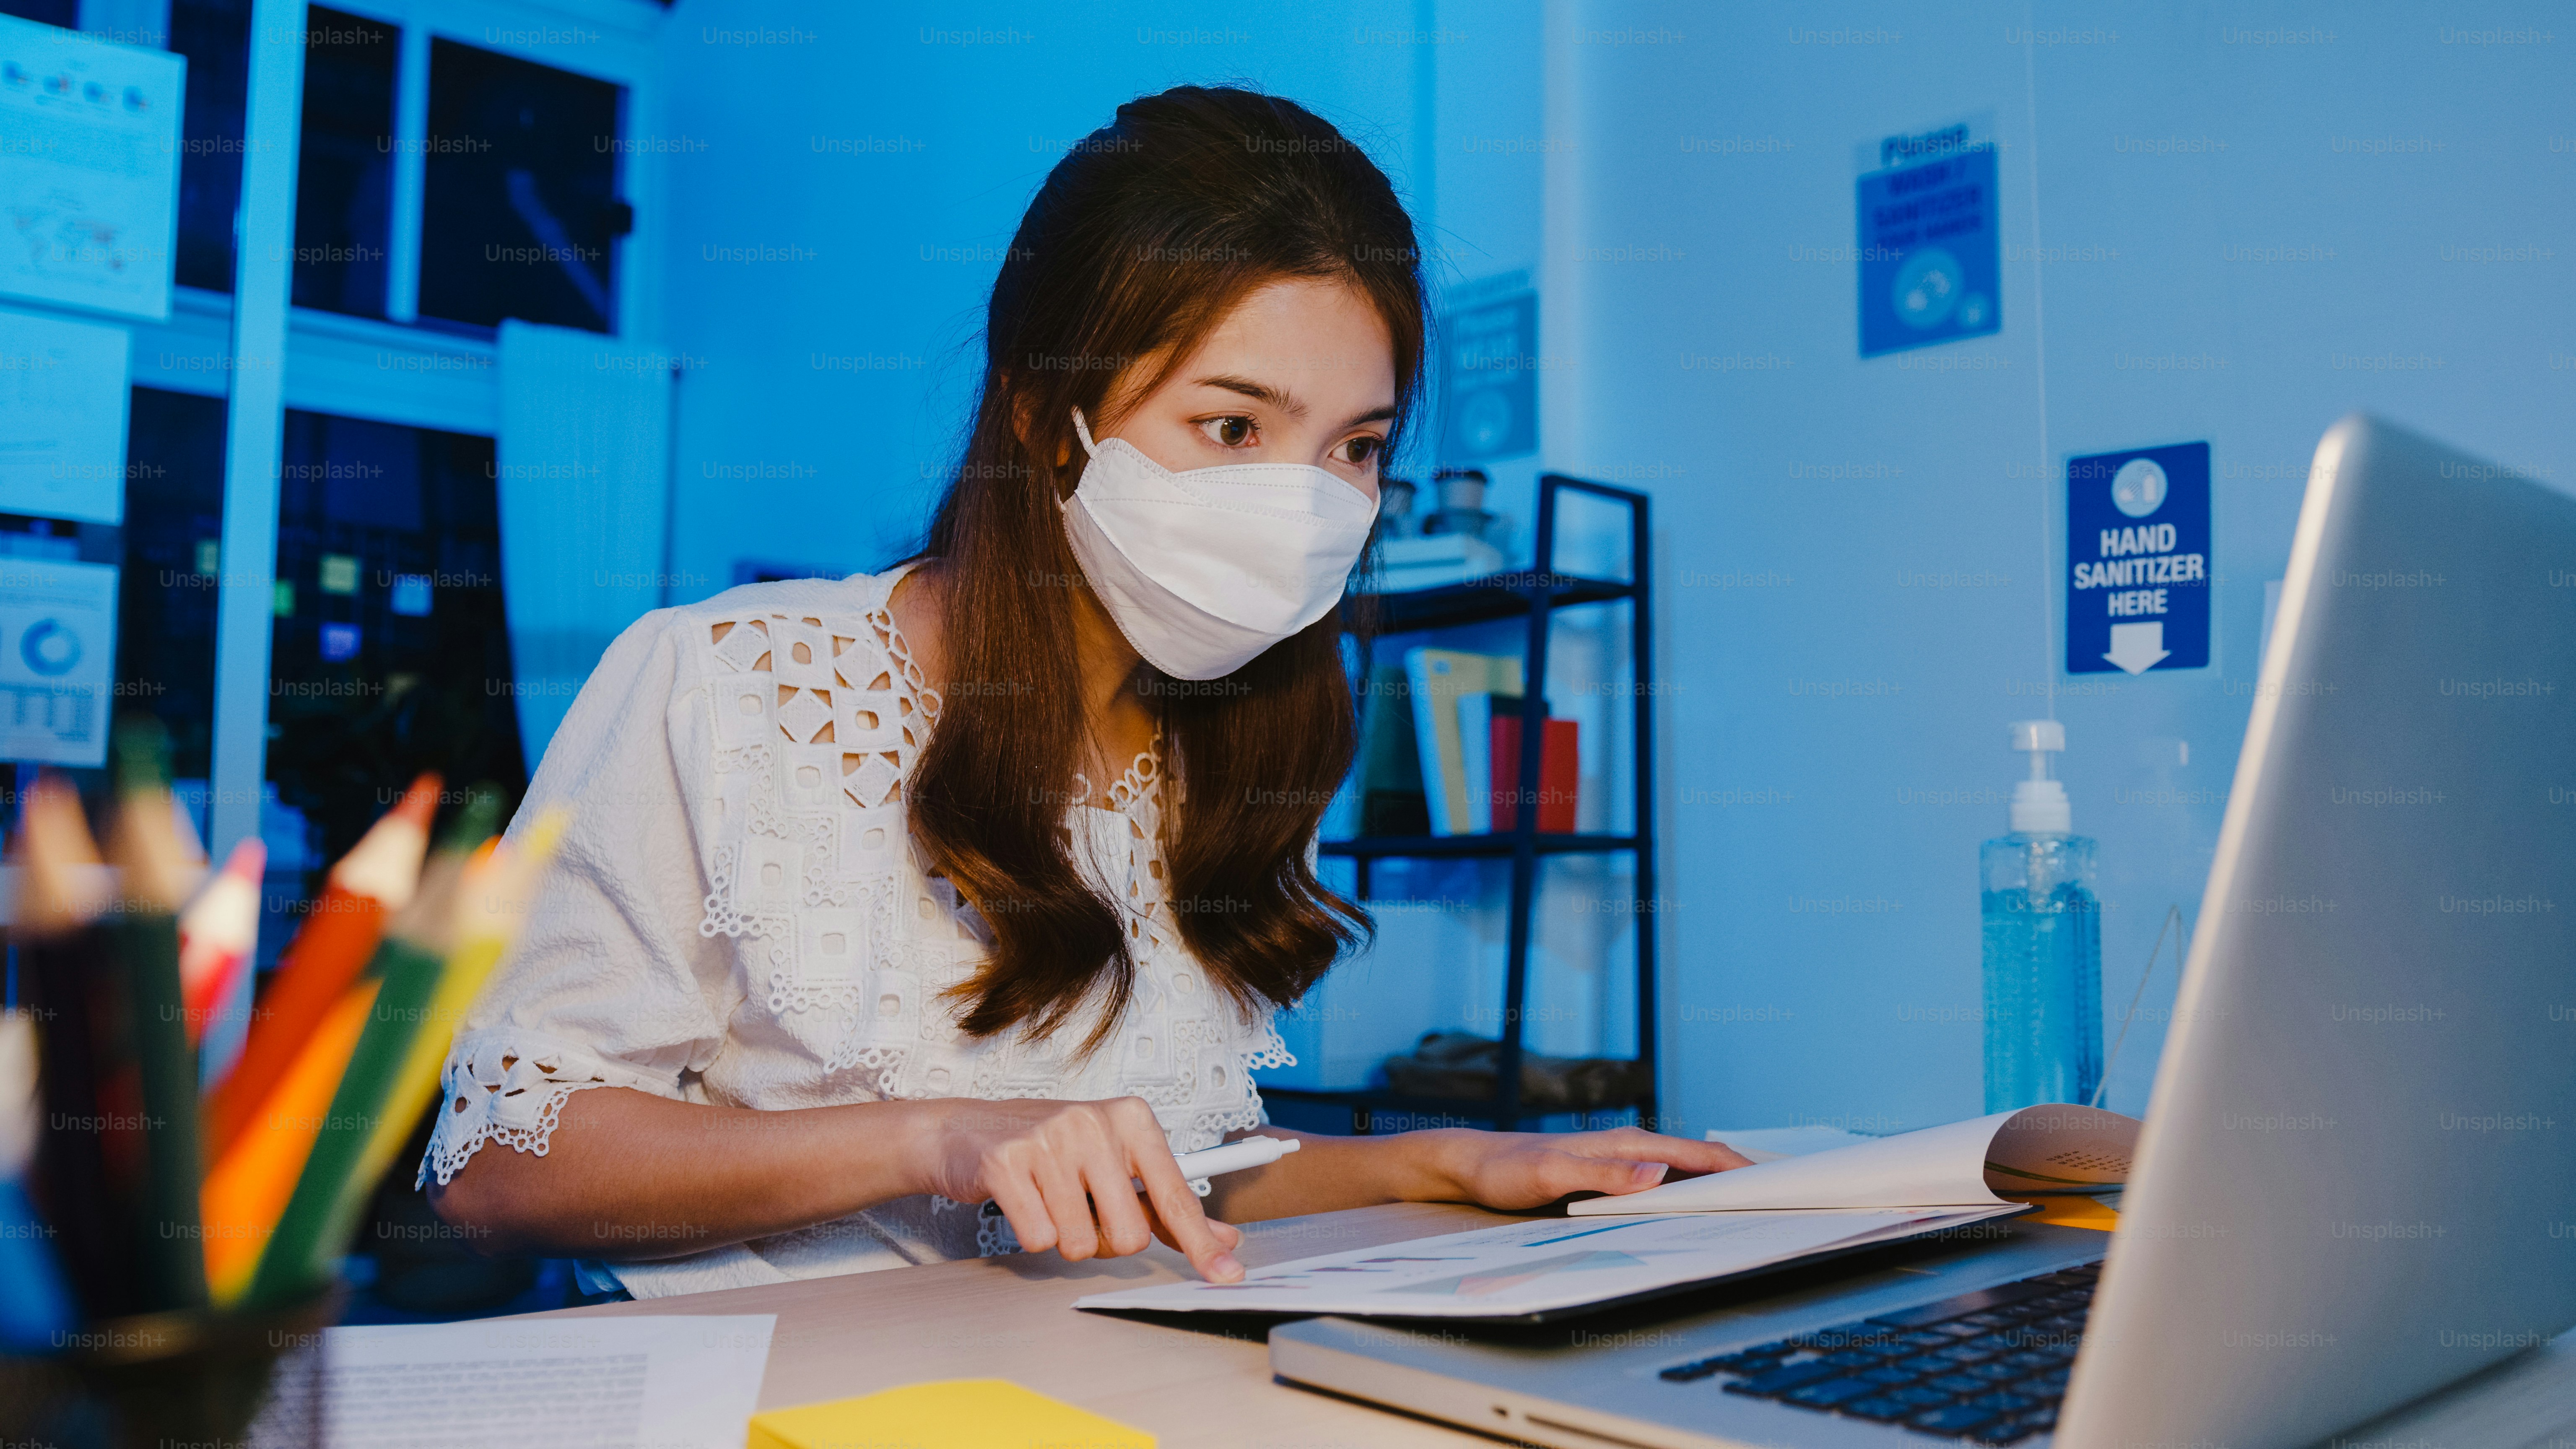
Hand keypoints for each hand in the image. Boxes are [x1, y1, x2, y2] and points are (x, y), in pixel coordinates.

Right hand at [904, 1096, 1245, 1281]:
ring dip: (1065, 1238)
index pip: (1175, 1195)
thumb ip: (1166, 1205)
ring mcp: (1049, 1140)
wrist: (967, 1129)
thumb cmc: (1051, 1149)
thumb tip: (1223, 1239)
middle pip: (1129, 1235)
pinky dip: (1031, 1233)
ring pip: (1081, 1244)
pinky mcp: (1007, 1162)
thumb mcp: (1115, 1163)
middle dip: (1105, 1240)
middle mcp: (1095, 1123)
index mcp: (1132, 1119)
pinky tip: (1022, 1201)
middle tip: (1082, 1210)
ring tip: (1049, 1201)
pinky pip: (1038, 1238)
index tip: (1226, 1274)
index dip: (1201, 1243)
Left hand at [1423, 1125, 1754, 1210]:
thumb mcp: (1552, 1174)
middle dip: (1737, 1176)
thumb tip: (1657, 1173)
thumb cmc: (1509, 1168)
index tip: (1773, 1181)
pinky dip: (1685, 1195)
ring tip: (1749, 1208)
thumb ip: (1602, 1174)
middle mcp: (1629, 1150)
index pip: (1695, 1154)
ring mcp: (1621, 1164)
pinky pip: (1660, 1186)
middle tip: (1778, 1198)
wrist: (1476, 1165)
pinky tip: (1694, 1212)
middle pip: (1697, 1162)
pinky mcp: (1609, 1179)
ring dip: (1713, 1188)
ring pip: (1681, 1174)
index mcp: (1625, 1144)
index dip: (1735, 1167)